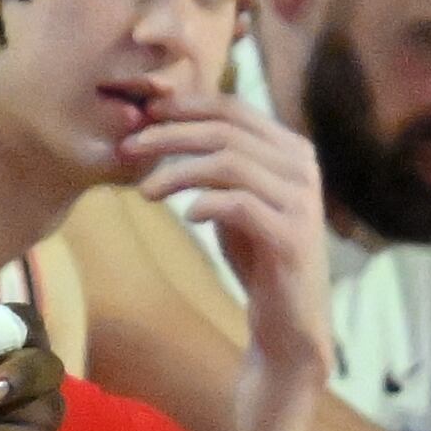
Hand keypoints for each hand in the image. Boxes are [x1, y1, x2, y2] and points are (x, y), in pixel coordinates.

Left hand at [119, 95, 333, 385]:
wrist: (289, 323)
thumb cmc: (258, 257)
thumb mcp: (236, 200)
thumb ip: (218, 164)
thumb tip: (167, 125)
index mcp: (291, 150)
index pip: (232, 108)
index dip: (184, 106)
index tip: (142, 115)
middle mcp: (302, 168)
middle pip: (226, 131)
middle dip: (170, 135)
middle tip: (128, 149)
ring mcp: (301, 201)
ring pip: (229, 163)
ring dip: (177, 172)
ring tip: (146, 191)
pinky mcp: (292, 236)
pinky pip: (239, 205)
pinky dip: (205, 204)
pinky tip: (186, 217)